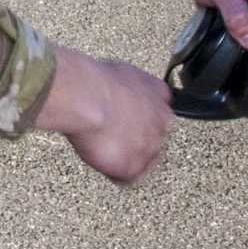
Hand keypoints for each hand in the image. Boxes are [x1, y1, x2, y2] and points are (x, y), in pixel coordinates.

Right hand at [34, 47, 175, 183]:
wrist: (86, 98)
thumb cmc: (99, 81)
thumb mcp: (124, 70)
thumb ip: (135, 84)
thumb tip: (128, 86)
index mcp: (160, 100)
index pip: (160, 116)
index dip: (140, 120)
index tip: (128, 122)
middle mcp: (161, 125)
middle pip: (152, 140)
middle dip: (134, 140)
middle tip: (112, 135)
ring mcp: (148, 148)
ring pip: (140, 160)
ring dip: (124, 156)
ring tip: (104, 147)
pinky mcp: (132, 168)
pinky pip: (125, 178)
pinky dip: (113, 172)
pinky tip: (102, 160)